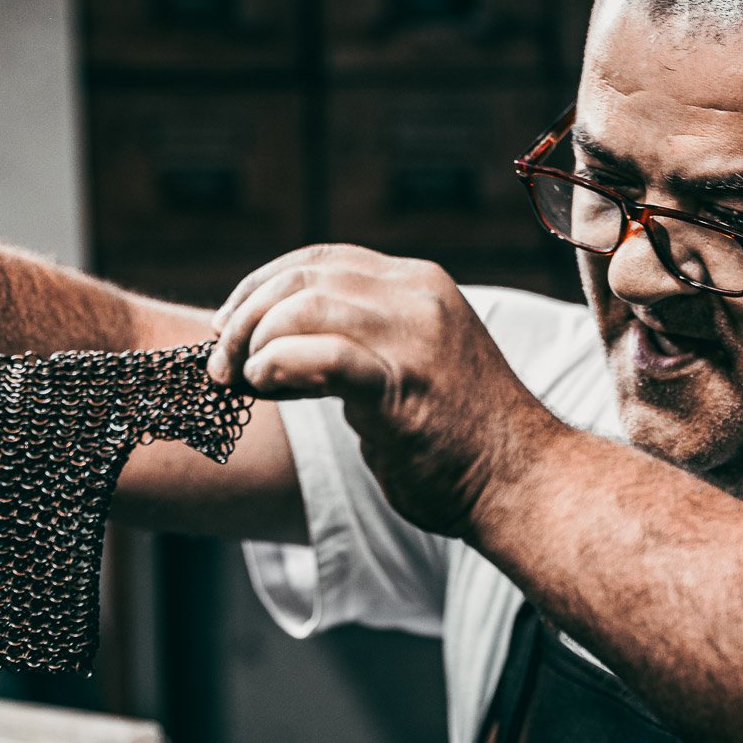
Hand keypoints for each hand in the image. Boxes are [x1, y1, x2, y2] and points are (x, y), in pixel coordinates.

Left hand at [208, 245, 558, 537]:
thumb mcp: (407, 366)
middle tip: (220, 361)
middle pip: (304, 276)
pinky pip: (322, 356)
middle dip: (246, 315)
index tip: (228, 325)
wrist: (522, 483)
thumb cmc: (457, 440)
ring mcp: (413, 336)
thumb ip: (356, 344)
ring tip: (238, 380)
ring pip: (306, 305)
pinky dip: (277, 365)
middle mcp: (417, 296)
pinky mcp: (403, 384)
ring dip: (254, 342)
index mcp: (418, 284)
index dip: (261, 285)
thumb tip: (276, 351)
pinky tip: (263, 386)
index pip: (320, 259)